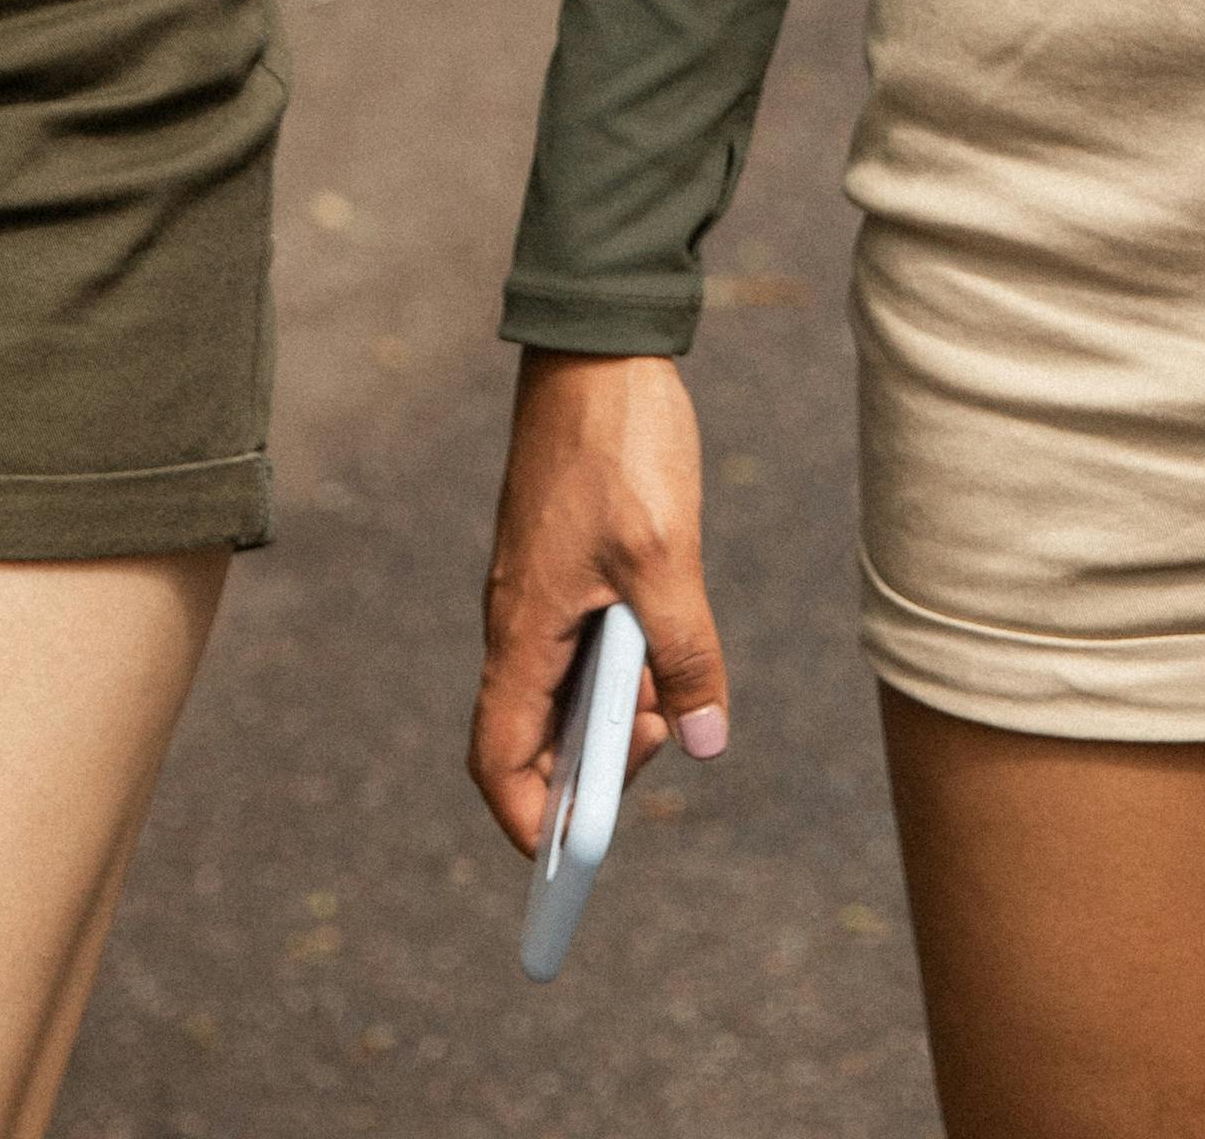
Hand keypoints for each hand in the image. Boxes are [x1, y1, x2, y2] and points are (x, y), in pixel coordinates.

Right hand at [472, 350, 732, 855]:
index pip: (499, 759)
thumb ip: (686, 656)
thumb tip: (705, 740)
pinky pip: (580, 644)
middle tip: (666, 730)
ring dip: (618, 704)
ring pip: (565, 687)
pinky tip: (667, 638)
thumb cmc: (621, 448)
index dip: (528, 820)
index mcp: (524, 630)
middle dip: (595, 762)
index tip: (573, 857)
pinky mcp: (562, 564)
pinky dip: (622, 662)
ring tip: (676, 675)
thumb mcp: (669, 560)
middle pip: (534, 734)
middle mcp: (518, 620)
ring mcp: (538, 592)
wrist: (599, 346)